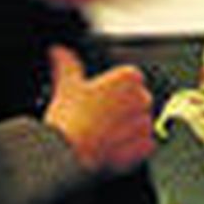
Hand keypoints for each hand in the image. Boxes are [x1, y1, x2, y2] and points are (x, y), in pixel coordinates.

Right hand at [42, 47, 155, 174]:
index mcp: (128, 77)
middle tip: (100, 119)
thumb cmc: (69, 118)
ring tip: (104, 136)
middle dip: (122, 110)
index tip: (102, 100)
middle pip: (137, 101)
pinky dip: (133, 148)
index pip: (132, 79)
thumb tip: (58, 51)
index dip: (115, 91)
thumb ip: (67, 64)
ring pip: (140, 123)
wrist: (69, 153)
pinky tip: (114, 149)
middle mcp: (142, 97)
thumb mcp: (66, 84)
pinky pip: (145, 145)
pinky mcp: (145, 145)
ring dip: (128, 130)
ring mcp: (145, 122)